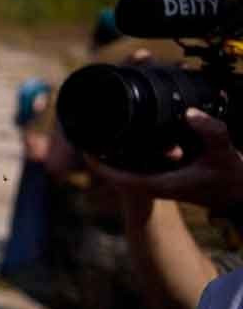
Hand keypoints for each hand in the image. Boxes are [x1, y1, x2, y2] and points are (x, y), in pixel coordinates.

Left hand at [88, 108, 242, 210]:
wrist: (240, 195)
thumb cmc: (232, 179)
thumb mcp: (224, 153)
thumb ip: (210, 132)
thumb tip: (190, 113)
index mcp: (155, 183)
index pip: (112, 175)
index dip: (95, 160)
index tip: (81, 142)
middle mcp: (151, 183)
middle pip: (113, 166)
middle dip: (100, 145)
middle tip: (90, 120)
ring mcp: (155, 179)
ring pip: (123, 162)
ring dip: (113, 144)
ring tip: (103, 119)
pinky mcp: (162, 173)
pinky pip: (136, 159)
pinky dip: (129, 145)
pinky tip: (129, 127)